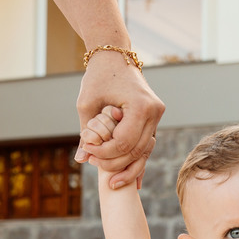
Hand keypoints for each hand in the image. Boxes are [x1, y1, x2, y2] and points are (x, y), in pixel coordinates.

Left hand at [75, 52, 164, 187]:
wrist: (115, 56)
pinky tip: (133, 181)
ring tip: (112, 183)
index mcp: (140, 106)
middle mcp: (154, 112)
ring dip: (127, 167)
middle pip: (136, 150)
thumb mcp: (86, 104)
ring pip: (144, 151)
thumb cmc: (98, 77)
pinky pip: (146, 145)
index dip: (105, 153)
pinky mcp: (153, 119)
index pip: (124, 142)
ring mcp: (157, 116)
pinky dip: (137, 161)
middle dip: (115, 163)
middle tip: (95, 164)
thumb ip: (85, 132)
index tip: (88, 152)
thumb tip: (82, 160)